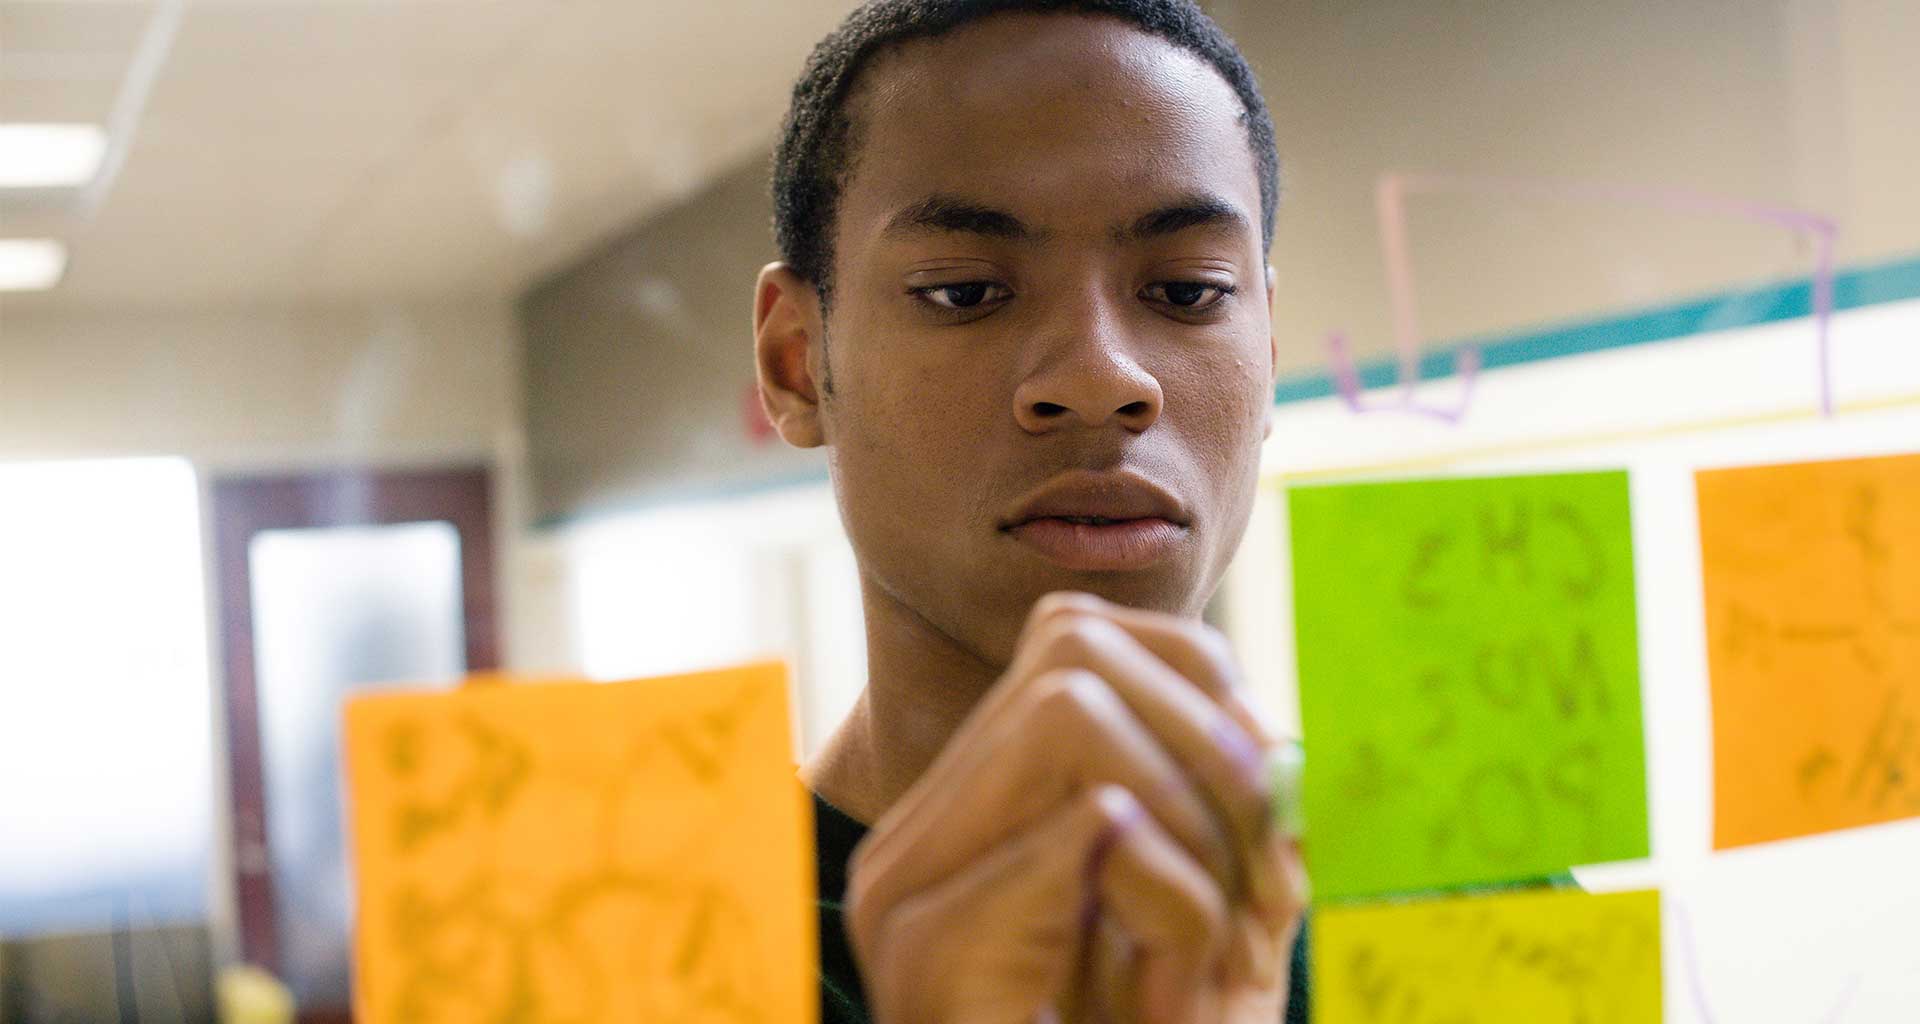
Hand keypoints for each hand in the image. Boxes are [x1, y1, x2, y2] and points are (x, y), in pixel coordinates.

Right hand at [844, 592, 1306, 1021]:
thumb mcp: (1217, 923)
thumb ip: (1232, 814)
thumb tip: (1267, 720)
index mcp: (969, 816)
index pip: (1079, 635)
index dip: (1199, 694)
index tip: (1259, 816)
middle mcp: (917, 835)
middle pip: (1075, 652)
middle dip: (1206, 755)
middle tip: (1254, 893)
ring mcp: (905, 890)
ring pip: (1077, 716)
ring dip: (1192, 830)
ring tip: (1204, 955)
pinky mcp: (928, 951)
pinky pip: (1092, 827)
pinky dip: (1178, 902)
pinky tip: (1169, 1002)